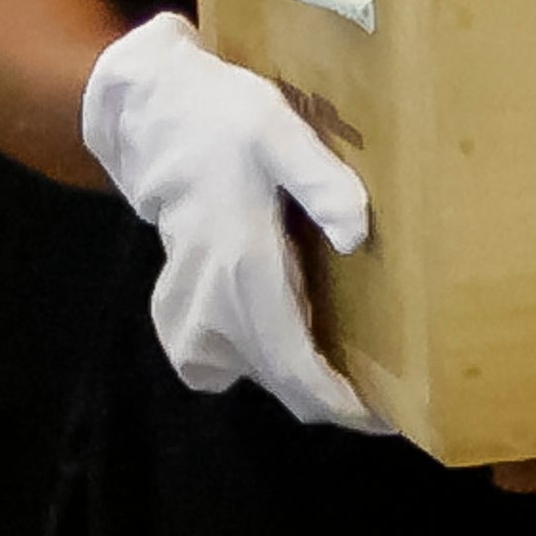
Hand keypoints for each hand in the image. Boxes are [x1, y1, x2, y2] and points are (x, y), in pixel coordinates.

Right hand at [81, 12, 376, 432]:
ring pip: (256, 373)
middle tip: (382, 388)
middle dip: (332, 396)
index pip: (295, 366)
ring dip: (296, 375)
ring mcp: (189, 315)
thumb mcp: (277, 130)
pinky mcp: (177, 314)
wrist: (150, 119)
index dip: (340, 403)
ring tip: (340, 356)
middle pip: (282, 383)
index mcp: (245, 268)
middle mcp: (214, 305)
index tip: (385, 416)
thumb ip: (321, 181)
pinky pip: (221, 364)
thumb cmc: (220, 120)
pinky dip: (254, 358)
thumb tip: (356, 236)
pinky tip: (275, 324)